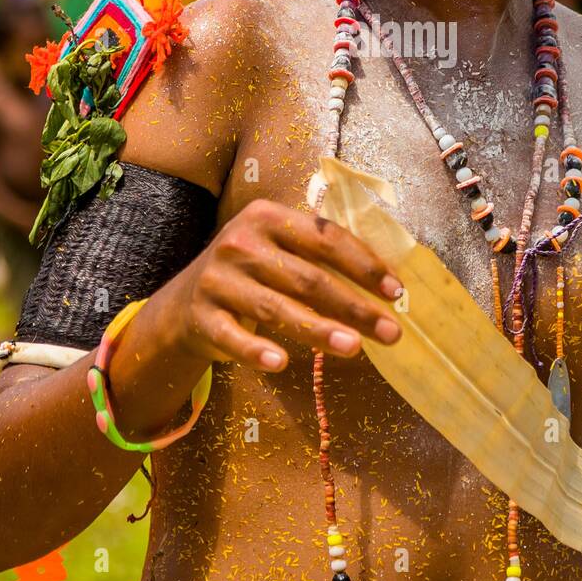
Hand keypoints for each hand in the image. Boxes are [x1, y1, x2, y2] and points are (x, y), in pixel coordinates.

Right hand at [165, 198, 403, 372]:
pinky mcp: (202, 316)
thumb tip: (386, 284)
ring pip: (277, 308)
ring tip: (355, 347)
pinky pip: (233, 337)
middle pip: (308, 278)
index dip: (363, 265)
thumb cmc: (252, 273)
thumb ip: (320, 255)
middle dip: (354, 307)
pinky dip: (255, 350)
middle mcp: (241, 243)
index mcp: (267, 217)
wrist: (185, 302)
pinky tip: (281, 362)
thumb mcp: (278, 249)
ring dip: (319, 330)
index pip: (325, 238)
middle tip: (391, 332)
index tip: (396, 292)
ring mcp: (218, 280)